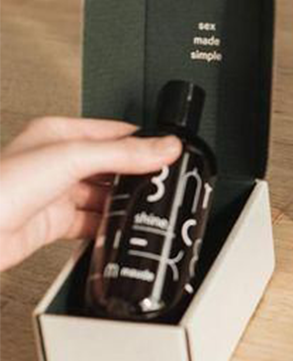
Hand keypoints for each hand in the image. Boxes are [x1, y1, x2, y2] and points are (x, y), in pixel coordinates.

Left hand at [0, 117, 180, 270]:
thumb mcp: (71, 158)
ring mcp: (55, 194)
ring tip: (149, 207)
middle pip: (112, 165)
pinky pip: (91, 223)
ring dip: (124, 203)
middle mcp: (57, 161)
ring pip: (104, 196)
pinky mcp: (53, 224)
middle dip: (138, 175)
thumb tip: (166, 146)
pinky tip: (122, 228)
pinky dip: (108, 227)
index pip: (115, 132)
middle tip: (166, 183)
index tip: (172, 152)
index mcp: (59, 134)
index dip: (145, 141)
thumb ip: (123, 153)